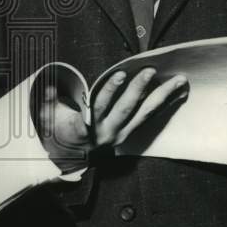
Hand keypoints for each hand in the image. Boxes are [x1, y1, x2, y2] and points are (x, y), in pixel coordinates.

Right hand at [37, 67, 188, 168]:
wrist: (73, 156)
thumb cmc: (61, 130)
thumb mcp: (49, 117)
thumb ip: (49, 101)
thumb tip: (47, 85)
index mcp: (86, 124)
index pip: (99, 104)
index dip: (110, 89)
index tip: (121, 74)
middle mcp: (107, 130)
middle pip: (125, 108)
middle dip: (139, 89)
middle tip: (151, 71)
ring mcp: (122, 133)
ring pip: (144, 114)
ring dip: (162, 96)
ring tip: (179, 81)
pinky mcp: (131, 134)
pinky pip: (150, 119)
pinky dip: (166, 105)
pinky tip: (179, 94)